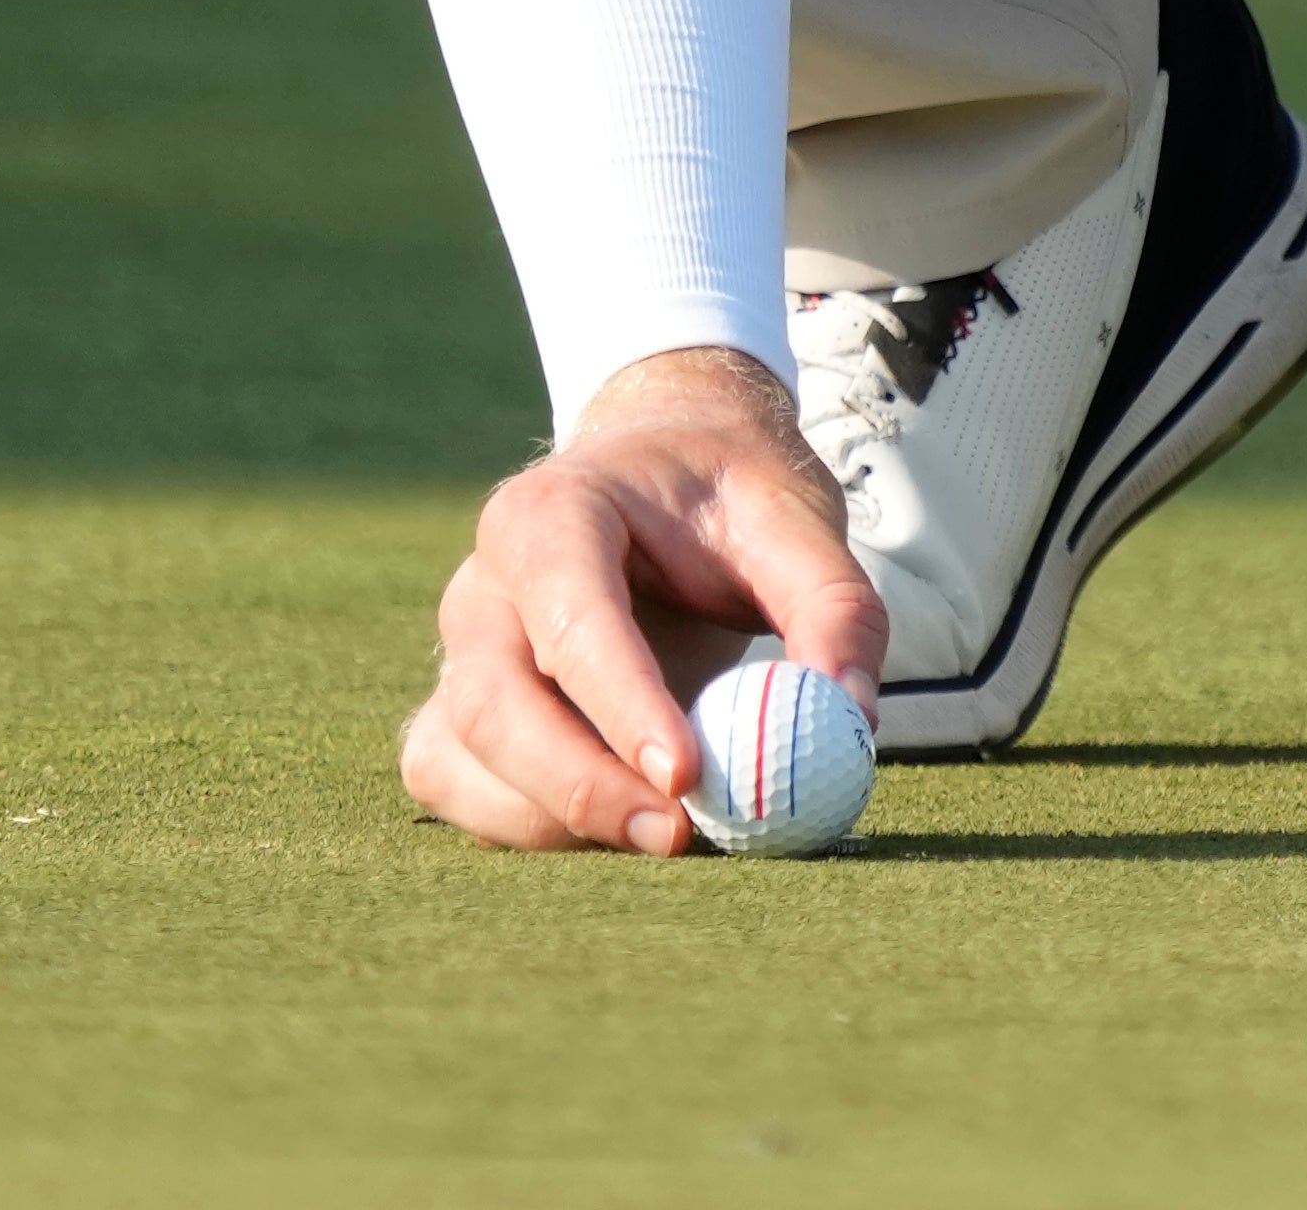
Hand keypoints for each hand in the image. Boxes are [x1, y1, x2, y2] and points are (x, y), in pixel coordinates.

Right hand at [396, 345, 881, 856]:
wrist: (666, 471)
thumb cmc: (725, 496)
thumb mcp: (797, 520)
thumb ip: (834, 610)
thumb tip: (848, 720)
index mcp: (552, 510)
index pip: (568, 613)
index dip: (620, 700)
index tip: (686, 775)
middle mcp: (484, 583)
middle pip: (494, 702)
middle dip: (578, 785)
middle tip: (677, 835)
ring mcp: (461, 652)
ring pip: (459, 757)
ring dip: (551, 818)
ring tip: (663, 833)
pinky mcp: (464, 711)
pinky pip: (458, 786)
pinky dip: (523, 827)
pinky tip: (610, 828)